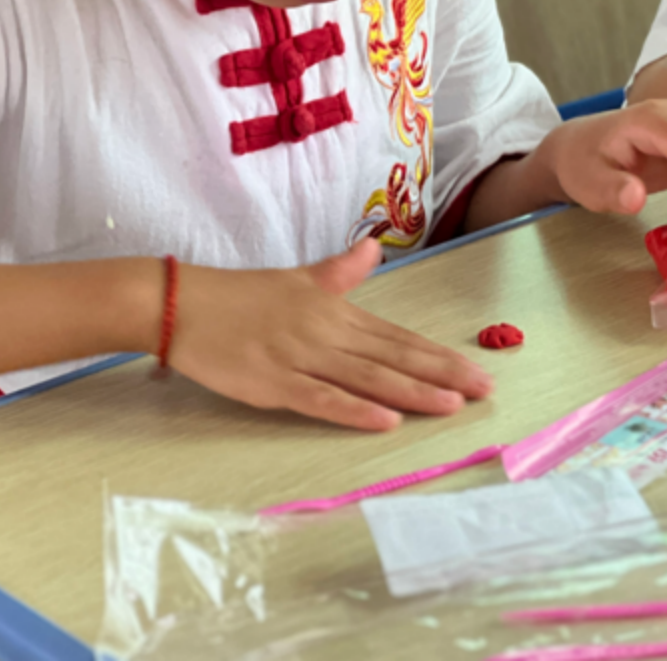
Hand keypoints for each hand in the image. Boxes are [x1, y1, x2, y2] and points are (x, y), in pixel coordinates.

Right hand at [170, 239, 493, 430]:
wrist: (181, 303)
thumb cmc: (239, 296)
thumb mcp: (297, 279)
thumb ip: (339, 272)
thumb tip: (371, 248)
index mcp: (336, 312)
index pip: (398, 337)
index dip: (437, 355)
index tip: (475, 369)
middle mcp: (327, 334)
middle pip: (394, 357)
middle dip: (442, 374)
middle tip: (485, 390)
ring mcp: (301, 358)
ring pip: (367, 378)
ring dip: (413, 392)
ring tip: (453, 405)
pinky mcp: (272, 383)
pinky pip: (320, 399)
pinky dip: (354, 409)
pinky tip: (386, 420)